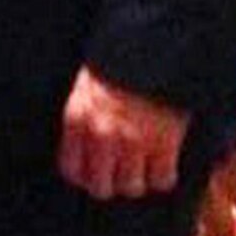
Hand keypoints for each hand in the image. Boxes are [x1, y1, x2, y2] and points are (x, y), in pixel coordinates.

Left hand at [57, 66, 189, 198]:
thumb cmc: (115, 66)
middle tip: (119, 174)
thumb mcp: (84, 87)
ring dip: (138, 180)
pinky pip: (162, 180)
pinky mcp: (164, 143)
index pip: (71, 169)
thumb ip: (81, 120)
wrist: (151, 48)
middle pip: (101, 187)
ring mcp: (133, 141)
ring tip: (141, 167)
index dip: (83, 177)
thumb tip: (82, 151)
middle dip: (110, 184)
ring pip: (132, 187)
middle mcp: (101, 134)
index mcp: (77, 118)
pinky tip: (162, 163)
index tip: (93, 174)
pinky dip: (163, 176)